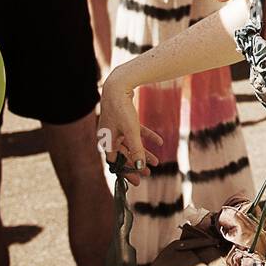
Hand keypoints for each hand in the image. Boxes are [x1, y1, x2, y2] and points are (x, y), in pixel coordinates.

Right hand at [98, 72, 163, 187]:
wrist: (119, 85)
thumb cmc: (121, 109)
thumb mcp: (131, 131)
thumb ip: (136, 149)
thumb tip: (140, 167)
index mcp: (106, 141)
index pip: (115, 162)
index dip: (127, 172)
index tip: (138, 181)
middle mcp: (109, 136)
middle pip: (124, 154)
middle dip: (137, 164)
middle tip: (148, 174)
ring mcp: (116, 128)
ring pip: (131, 144)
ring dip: (143, 152)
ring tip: (157, 161)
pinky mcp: (124, 120)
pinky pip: (136, 132)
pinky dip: (147, 137)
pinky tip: (160, 142)